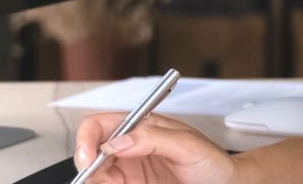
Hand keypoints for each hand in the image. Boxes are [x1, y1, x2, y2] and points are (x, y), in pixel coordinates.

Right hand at [73, 112, 238, 183]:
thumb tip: (119, 141)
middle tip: (93, 178)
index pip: (101, 125)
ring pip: (96, 174)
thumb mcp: (189, 145)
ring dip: (94, 179)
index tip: (88, 156)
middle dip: (87, 164)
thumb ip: (153, 138)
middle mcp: (131, 148)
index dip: (87, 138)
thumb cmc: (215, 162)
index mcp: (141, 128)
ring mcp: (130, 171)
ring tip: (113, 183)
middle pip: (91, 152)